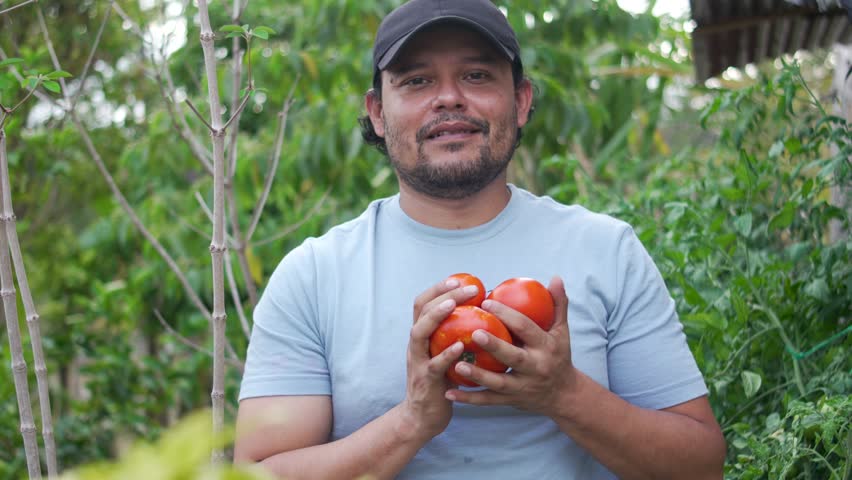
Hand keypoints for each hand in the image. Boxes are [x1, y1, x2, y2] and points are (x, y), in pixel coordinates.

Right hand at [399, 277, 481, 439]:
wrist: (423, 417)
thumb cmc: (442, 382)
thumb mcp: (443, 354)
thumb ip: (454, 336)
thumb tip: (483, 317)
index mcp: (422, 336)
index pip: (423, 303)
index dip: (437, 288)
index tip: (458, 279)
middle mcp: (416, 345)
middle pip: (420, 311)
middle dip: (441, 295)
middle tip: (467, 288)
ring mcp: (418, 361)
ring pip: (419, 333)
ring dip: (436, 316)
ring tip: (453, 305)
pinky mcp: (425, 380)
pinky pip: (434, 364)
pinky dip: (446, 353)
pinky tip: (460, 345)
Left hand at [444, 276, 576, 416]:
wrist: (564, 396)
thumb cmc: (558, 355)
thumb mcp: (561, 331)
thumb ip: (558, 304)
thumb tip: (555, 277)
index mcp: (546, 347)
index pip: (526, 329)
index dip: (508, 315)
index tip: (486, 302)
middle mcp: (536, 367)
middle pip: (514, 356)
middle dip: (495, 345)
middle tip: (474, 332)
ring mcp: (523, 387)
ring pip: (498, 383)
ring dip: (477, 375)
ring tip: (456, 364)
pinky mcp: (511, 401)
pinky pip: (488, 401)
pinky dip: (469, 399)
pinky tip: (449, 392)